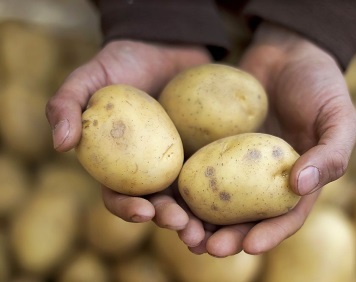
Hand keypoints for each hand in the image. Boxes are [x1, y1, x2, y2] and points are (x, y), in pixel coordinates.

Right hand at [45, 40, 210, 223]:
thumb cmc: (121, 63)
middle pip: (159, 203)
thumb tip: (60, 144)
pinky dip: (222, 190)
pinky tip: (234, 202)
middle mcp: (151, 168)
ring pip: (190, 197)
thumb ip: (66, 105)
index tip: (144, 211)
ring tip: (208, 230)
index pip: (119, 195)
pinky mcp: (206, 149)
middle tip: (184, 227)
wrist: (162, 45)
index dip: (128, 208)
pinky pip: (215, 171)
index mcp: (119, 164)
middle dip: (169, 220)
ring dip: (197, 218)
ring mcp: (181, 160)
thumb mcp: (88, 78)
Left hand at [176, 23, 355, 255]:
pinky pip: (198, 165)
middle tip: (208, 248)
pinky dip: (184, 183)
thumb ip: (330, 152)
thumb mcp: (339, 117)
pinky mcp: (213, 143)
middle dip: (227, 237)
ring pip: (216, 199)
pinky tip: (167, 194)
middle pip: (244, 217)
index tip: (249, 247)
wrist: (287, 52)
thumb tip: (301, 186)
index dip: (268, 234)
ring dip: (199, 220)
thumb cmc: (320, 84)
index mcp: (295, 181)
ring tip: (182, 231)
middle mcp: (262, 178)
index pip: (284, 217)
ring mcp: (235, 162)